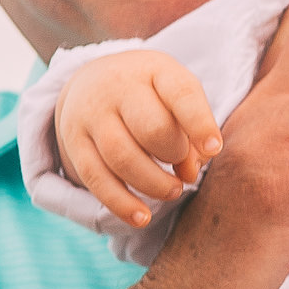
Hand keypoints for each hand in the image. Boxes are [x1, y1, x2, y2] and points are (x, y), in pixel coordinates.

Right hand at [55, 49, 223, 229]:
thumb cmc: (152, 96)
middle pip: (151, 129)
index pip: (181, 93)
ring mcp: (92, 114)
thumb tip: (189, 174)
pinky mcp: (74, 142)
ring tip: (171, 191)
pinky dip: (121, 204)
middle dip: (174, 155)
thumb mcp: (177, 99)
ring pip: (122, 157)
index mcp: (155, 70)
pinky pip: (96, 178)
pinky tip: (142, 218)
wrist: (95, 81)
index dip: (200, 123)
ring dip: (153, 184)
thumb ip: (192, 133)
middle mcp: (119, 87)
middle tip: (184, 169)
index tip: (214, 148)